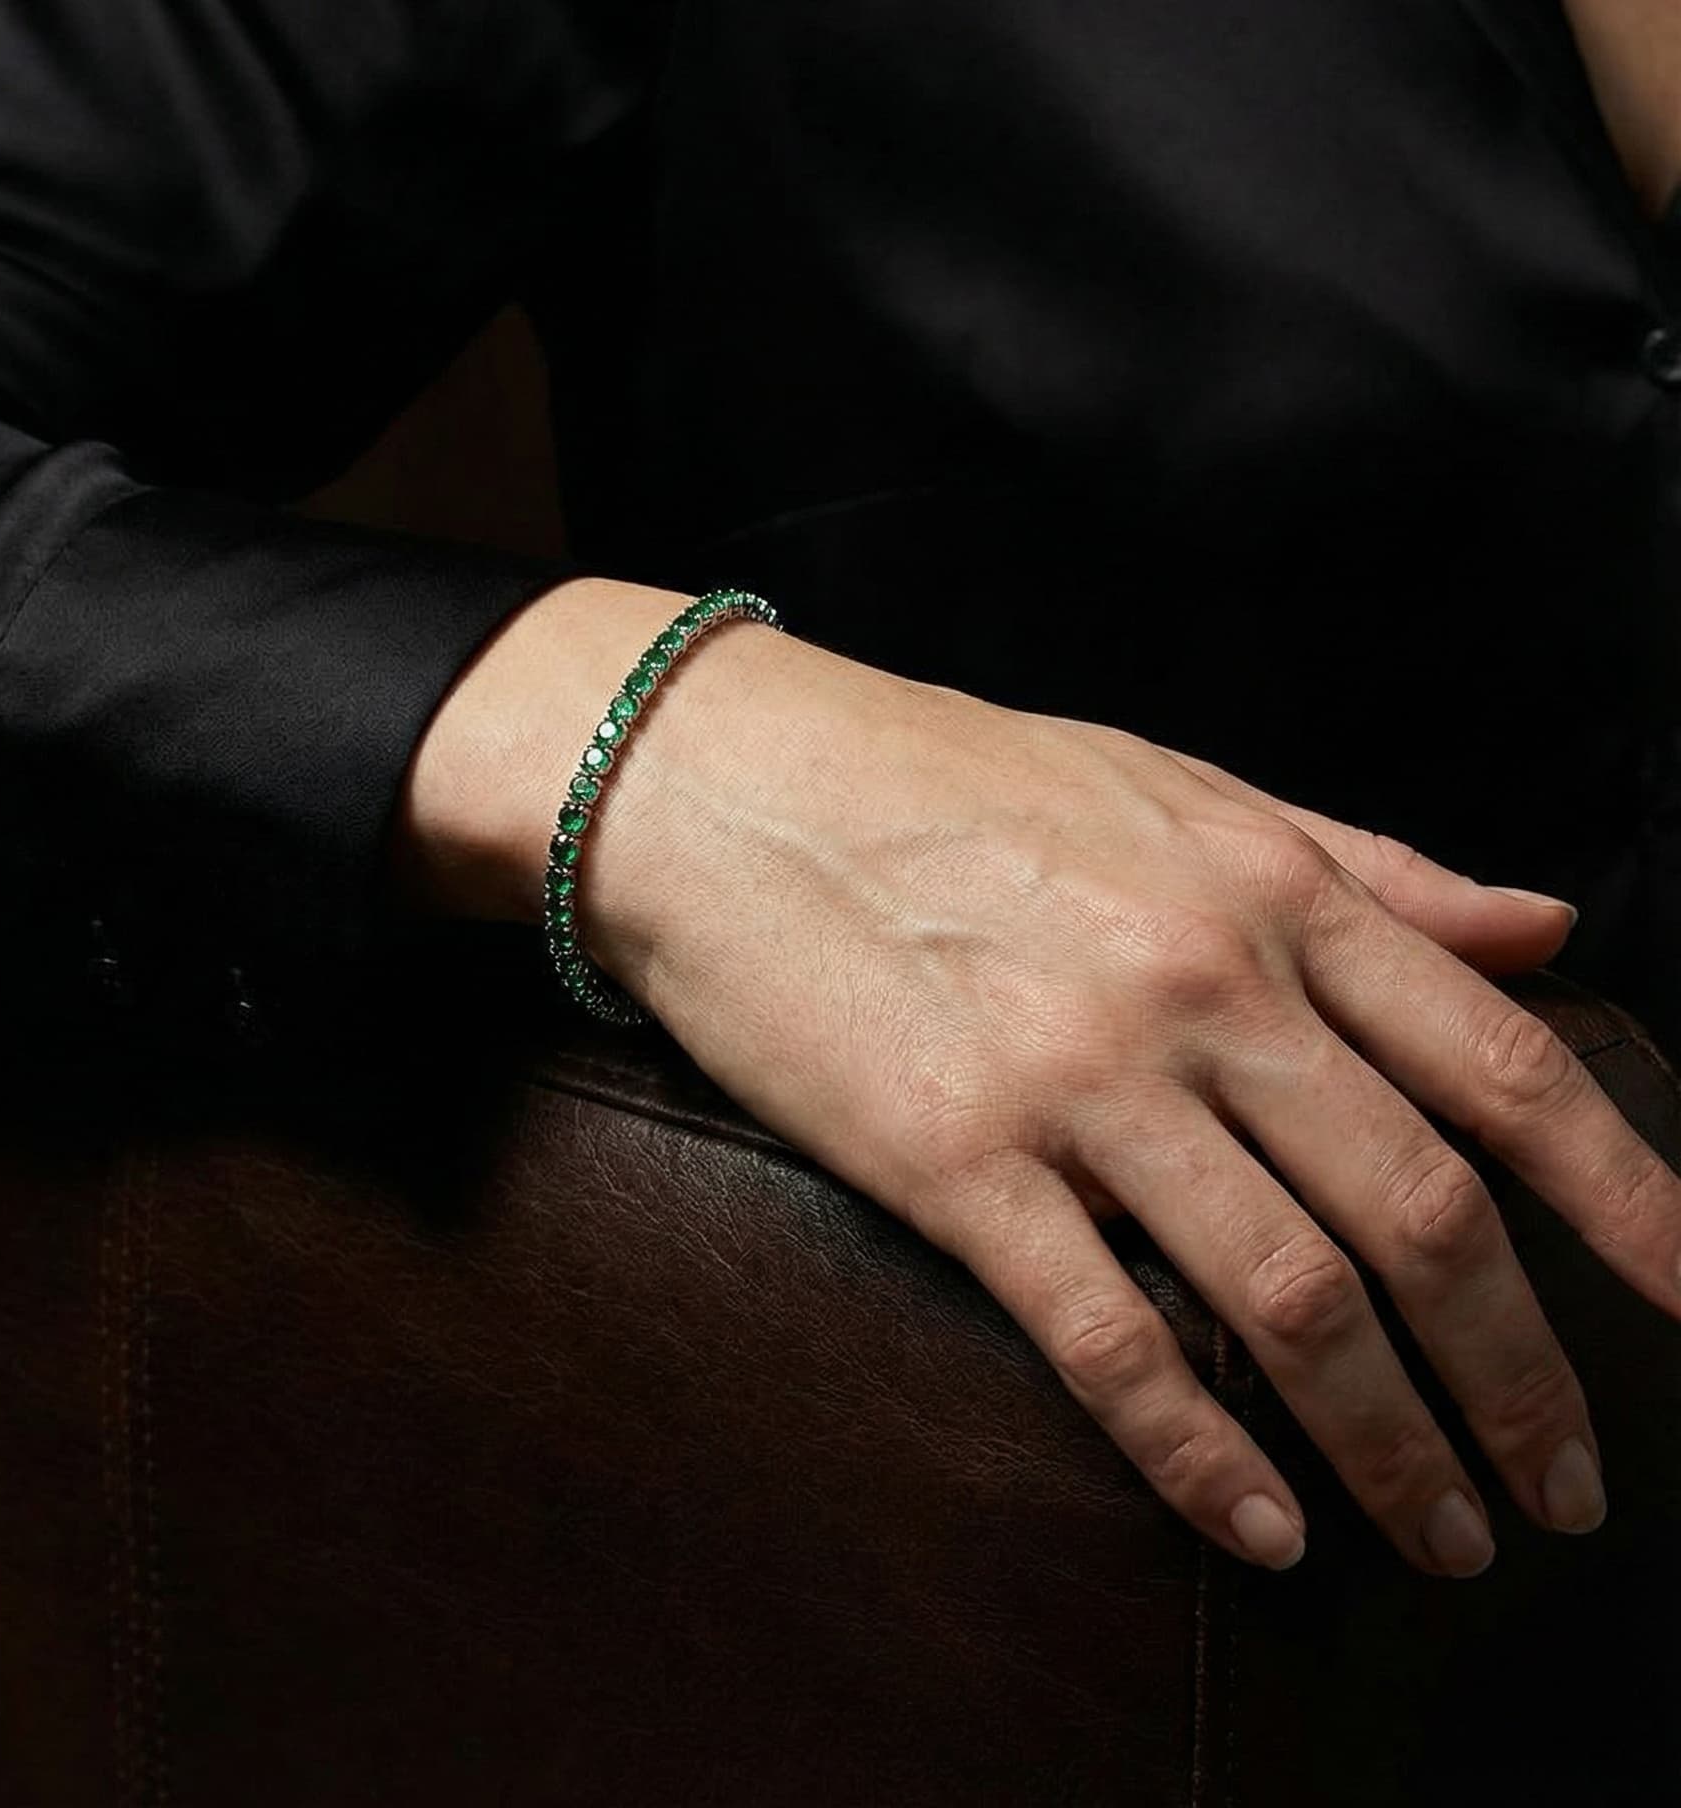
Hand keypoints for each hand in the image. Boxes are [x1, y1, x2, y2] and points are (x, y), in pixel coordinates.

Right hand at [578, 618, 1680, 1575]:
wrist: (723, 782)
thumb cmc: (944, 777)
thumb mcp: (1172, 786)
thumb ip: (1365, 866)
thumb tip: (1547, 930)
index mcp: (1267, 889)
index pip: (1502, 1068)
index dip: (1632, 1204)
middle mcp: (1199, 985)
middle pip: (1423, 1214)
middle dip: (1522, 1381)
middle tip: (1567, 1492)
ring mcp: (1075, 1077)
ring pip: (1289, 1297)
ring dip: (1390, 1443)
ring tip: (1444, 1535)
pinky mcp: (953, 1159)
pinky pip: (1108, 1336)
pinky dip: (1199, 1452)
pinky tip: (1258, 1526)